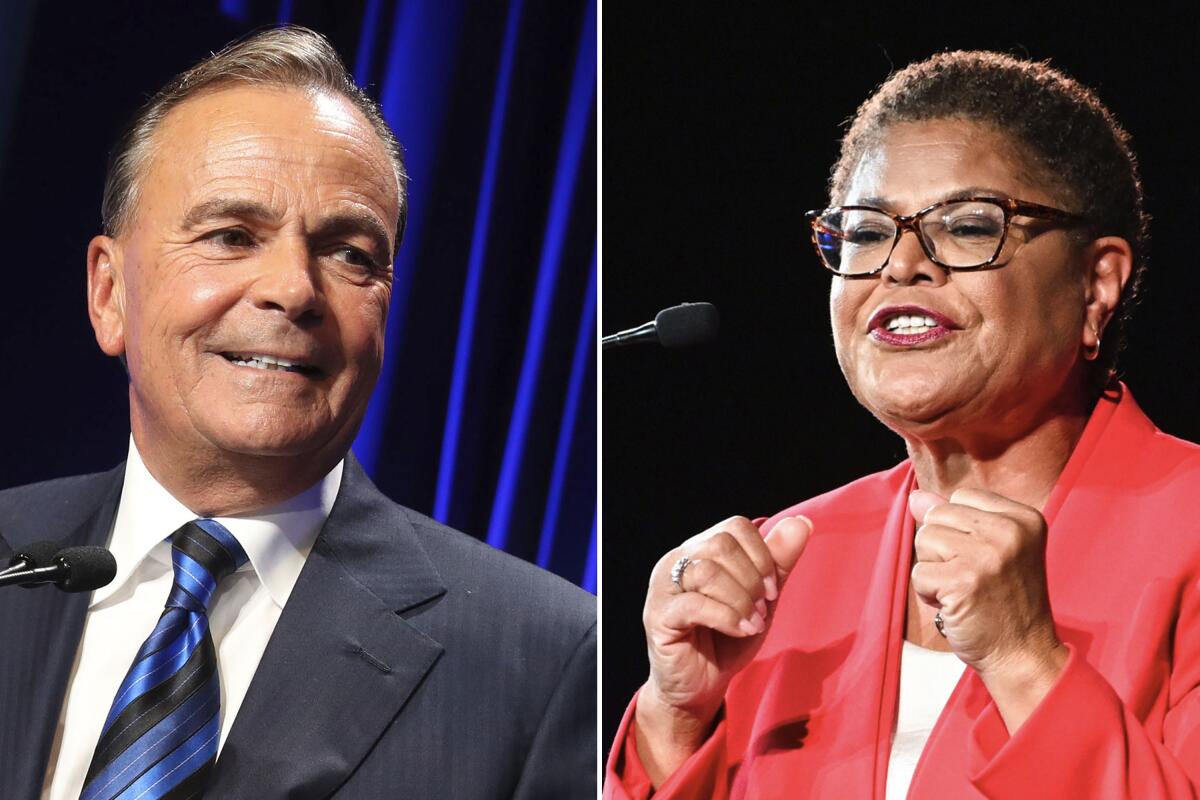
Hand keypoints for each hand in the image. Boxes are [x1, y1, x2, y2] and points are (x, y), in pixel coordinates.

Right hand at [635, 515, 811, 782]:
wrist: (699, 687)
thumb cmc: (727, 640)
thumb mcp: (760, 599)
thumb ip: (778, 562)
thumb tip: (802, 522)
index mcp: (698, 550)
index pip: (735, 527)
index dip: (762, 554)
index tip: (773, 588)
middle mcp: (675, 561)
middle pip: (721, 544)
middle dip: (753, 577)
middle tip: (763, 607)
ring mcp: (663, 588)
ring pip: (707, 571)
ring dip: (742, 599)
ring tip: (753, 623)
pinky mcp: (659, 616)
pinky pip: (695, 604)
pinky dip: (728, 617)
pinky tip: (743, 630)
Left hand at [909, 488, 1067, 728]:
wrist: (1024, 655)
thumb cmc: (1005, 603)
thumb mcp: (991, 550)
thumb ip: (956, 518)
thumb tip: (916, 496)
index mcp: (1023, 518)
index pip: (960, 496)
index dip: (957, 529)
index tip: (981, 559)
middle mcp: (1009, 531)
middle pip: (937, 516)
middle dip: (941, 550)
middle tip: (971, 578)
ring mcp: (987, 555)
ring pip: (924, 540)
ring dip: (933, 570)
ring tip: (962, 590)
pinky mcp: (963, 580)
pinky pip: (918, 573)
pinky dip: (928, 594)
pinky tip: (955, 606)